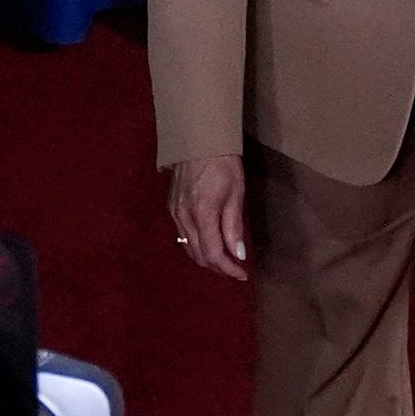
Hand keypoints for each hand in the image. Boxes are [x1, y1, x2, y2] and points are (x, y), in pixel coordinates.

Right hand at [166, 155, 248, 280]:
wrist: (198, 141)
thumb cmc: (222, 163)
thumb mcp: (236, 194)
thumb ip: (234, 227)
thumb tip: (238, 254)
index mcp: (203, 213)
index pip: (214, 253)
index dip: (228, 269)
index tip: (242, 274)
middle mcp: (184, 217)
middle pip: (199, 255)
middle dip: (218, 267)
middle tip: (235, 269)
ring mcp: (175, 213)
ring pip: (189, 248)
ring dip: (206, 258)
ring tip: (224, 260)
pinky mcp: (172, 208)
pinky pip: (182, 236)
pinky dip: (196, 245)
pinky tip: (208, 243)